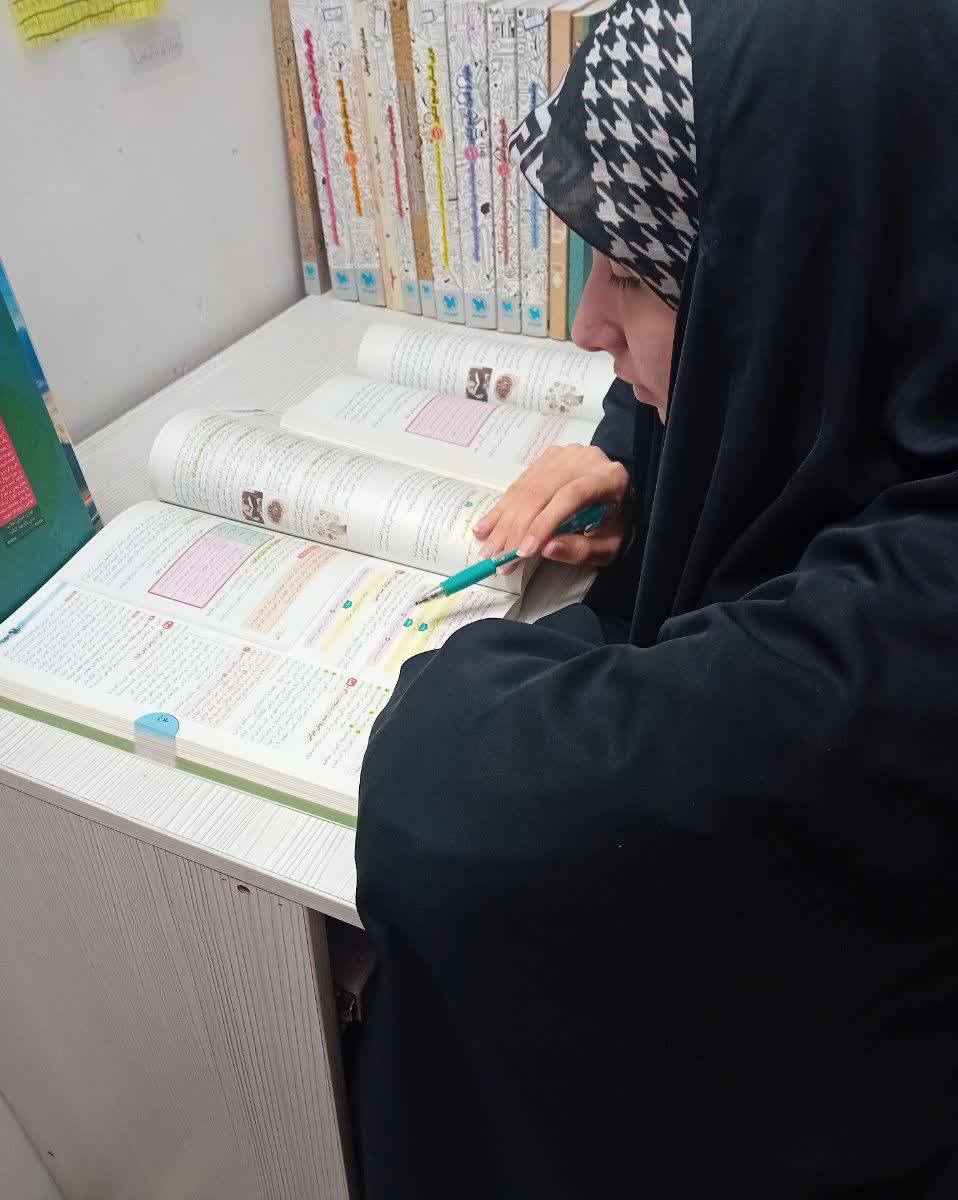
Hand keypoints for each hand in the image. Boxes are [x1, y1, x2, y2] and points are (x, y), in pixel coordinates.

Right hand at [473, 444, 630, 571]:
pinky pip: (519, 485)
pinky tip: (485, 529)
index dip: (544, 523)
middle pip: (542, 491)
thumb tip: (546, 549)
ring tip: (487, 549)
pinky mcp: (547, 459)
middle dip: (516, 528)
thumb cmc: (614, 527)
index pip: (570, 496)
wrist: (618, 500)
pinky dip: (501, 509)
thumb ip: (581, 550)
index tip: (524, 552)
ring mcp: (563, 456)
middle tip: (497, 558)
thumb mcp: (607, 548)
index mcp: (609, 478)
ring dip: (503, 521)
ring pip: (526, 488)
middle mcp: (585, 459)